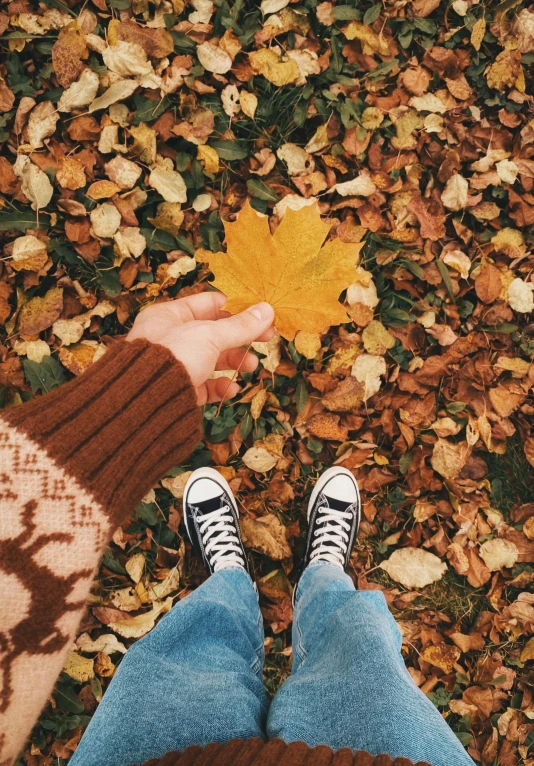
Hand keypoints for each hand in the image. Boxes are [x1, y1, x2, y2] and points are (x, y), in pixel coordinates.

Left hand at [127, 292, 274, 404]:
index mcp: (170, 315)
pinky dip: (220, 386)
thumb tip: (268, 310)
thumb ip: (240, 326)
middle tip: (266, 339)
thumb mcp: (210, 335)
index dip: (236, 308)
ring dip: (234, 362)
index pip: (208, 304)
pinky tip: (231, 389)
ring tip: (251, 365)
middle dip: (240, 338)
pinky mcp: (179, 390)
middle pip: (214, 333)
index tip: (260, 314)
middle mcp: (170, 338)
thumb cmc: (174, 356)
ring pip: (211, 360)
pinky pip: (204, 386)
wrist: (147, 402)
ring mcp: (175, 365)